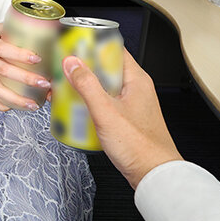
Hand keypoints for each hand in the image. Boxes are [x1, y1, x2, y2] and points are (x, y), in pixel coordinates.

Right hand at [0, 23, 50, 111]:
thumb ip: (14, 30)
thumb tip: (41, 31)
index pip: (2, 49)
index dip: (20, 55)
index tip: (37, 58)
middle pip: (3, 71)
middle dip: (26, 79)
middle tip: (44, 83)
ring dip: (16, 99)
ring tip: (33, 104)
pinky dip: (1, 104)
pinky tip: (15, 107)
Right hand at [62, 49, 181, 188]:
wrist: (154, 175)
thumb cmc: (140, 146)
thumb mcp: (106, 111)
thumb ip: (87, 85)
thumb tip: (72, 63)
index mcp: (136, 79)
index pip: (114, 49)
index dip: (93, 45)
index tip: (74, 46)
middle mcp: (136, 88)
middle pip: (105, 69)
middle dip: (84, 69)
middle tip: (65, 71)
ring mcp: (131, 104)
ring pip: (104, 87)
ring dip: (85, 88)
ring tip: (67, 91)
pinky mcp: (126, 118)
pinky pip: (105, 103)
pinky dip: (91, 104)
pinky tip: (78, 111)